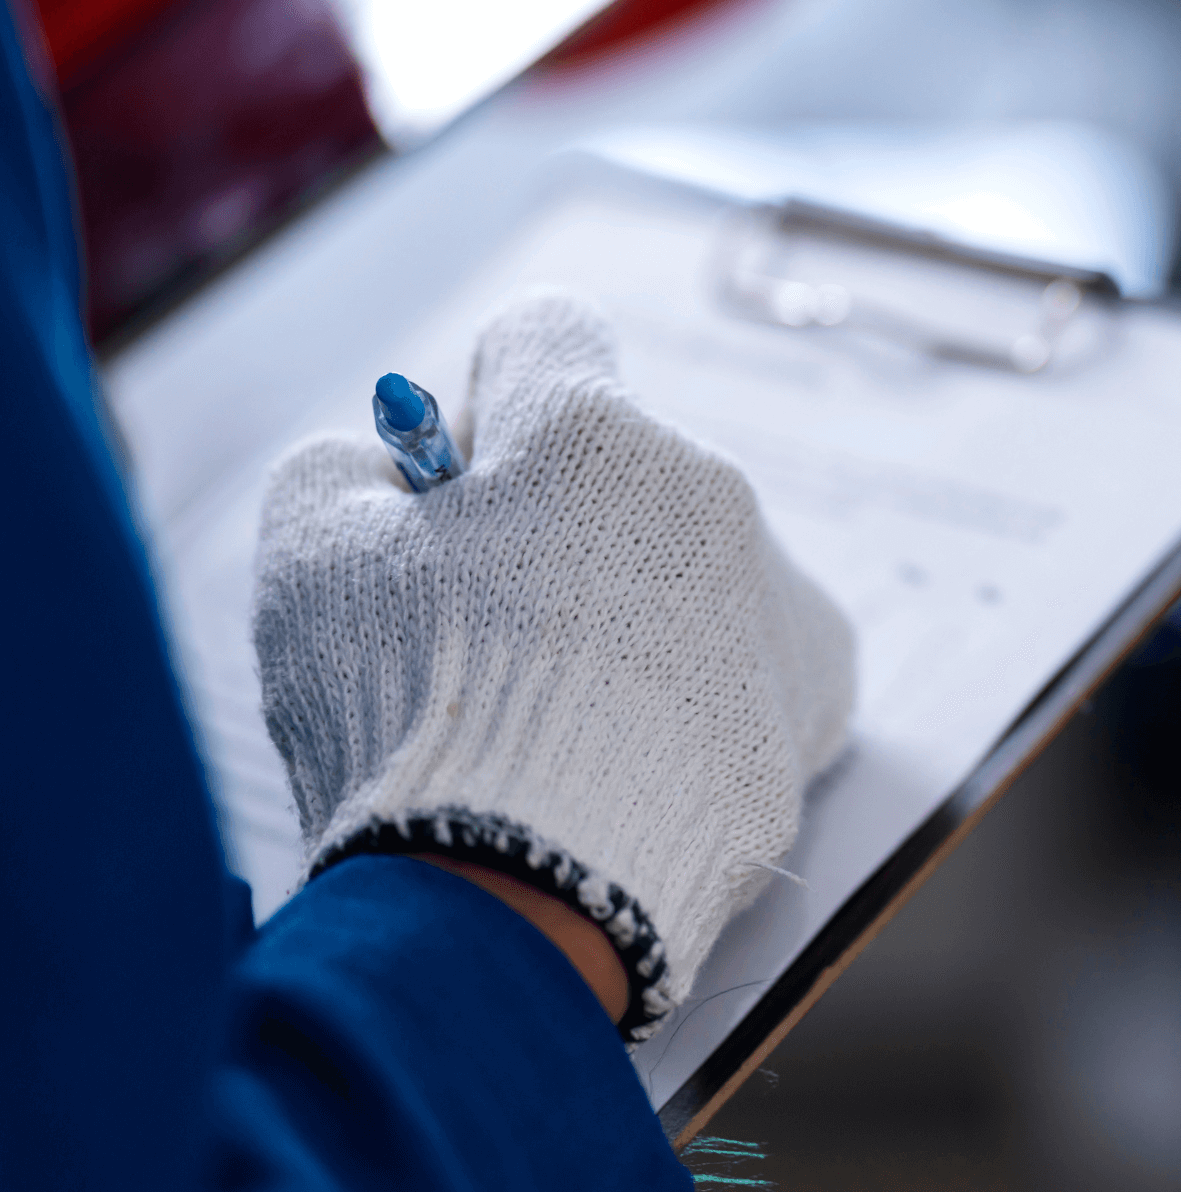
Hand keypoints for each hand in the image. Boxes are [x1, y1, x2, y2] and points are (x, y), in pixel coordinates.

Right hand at [253, 290, 854, 1038]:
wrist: (531, 900)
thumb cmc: (411, 715)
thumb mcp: (311, 555)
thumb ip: (349, 466)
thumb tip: (402, 470)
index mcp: (588, 429)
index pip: (546, 333)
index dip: (486, 400)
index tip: (467, 478)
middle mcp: (706, 485)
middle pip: (621, 462)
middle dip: (559, 516)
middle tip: (497, 626)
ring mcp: (775, 587)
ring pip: (688, 554)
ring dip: (635, 599)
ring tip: (571, 713)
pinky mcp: (816, 685)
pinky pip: (749, 643)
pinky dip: (700, 677)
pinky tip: (641, 744)